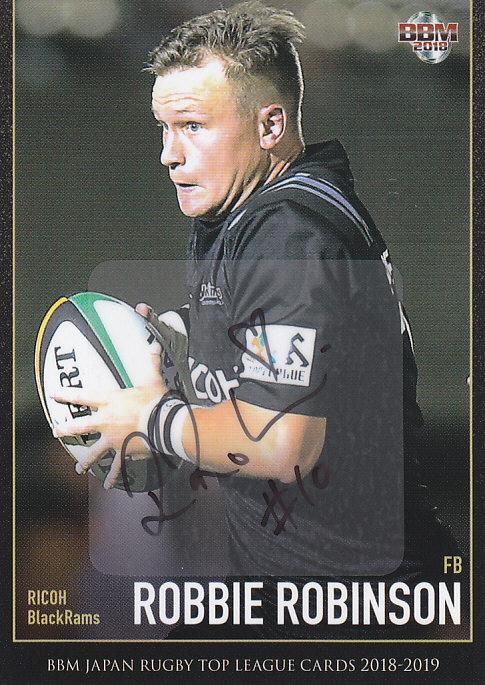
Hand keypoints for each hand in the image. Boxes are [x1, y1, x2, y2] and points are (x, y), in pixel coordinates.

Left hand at [52, 342, 166, 488]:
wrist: (162, 423)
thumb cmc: (156, 401)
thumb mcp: (152, 380)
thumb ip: (150, 364)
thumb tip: (153, 347)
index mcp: (111, 401)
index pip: (84, 396)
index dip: (67, 394)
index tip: (54, 394)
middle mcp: (106, 421)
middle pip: (81, 425)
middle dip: (66, 429)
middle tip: (56, 431)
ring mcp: (113, 439)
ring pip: (93, 451)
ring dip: (85, 460)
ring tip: (78, 468)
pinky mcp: (123, 451)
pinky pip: (116, 466)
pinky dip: (113, 476)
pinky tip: (109, 485)